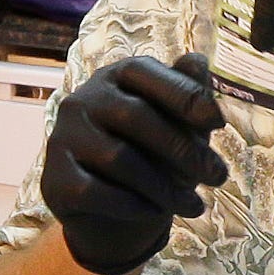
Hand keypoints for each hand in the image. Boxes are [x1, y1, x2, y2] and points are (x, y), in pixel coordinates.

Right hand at [41, 53, 226, 274]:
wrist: (114, 214)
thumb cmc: (154, 157)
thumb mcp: (180, 126)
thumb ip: (187, 96)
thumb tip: (199, 60)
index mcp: (115, 78)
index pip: (144, 71)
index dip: (182, 94)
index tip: (218, 122)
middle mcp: (82, 100)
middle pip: (135, 117)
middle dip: (184, 149)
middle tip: (218, 176)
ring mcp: (63, 138)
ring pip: (118, 158)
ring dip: (165, 186)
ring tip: (194, 205)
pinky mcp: (55, 178)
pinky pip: (95, 191)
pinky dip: (133, 205)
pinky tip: (156, 213)